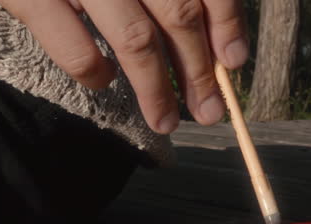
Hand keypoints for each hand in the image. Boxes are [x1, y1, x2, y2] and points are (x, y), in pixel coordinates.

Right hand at [0, 0, 246, 133]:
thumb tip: (215, 44)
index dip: (226, 21)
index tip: (234, 61)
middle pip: (177, 14)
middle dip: (198, 70)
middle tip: (210, 110)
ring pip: (135, 38)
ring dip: (157, 87)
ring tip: (166, 121)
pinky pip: (76, 48)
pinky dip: (95, 73)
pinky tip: (103, 80)